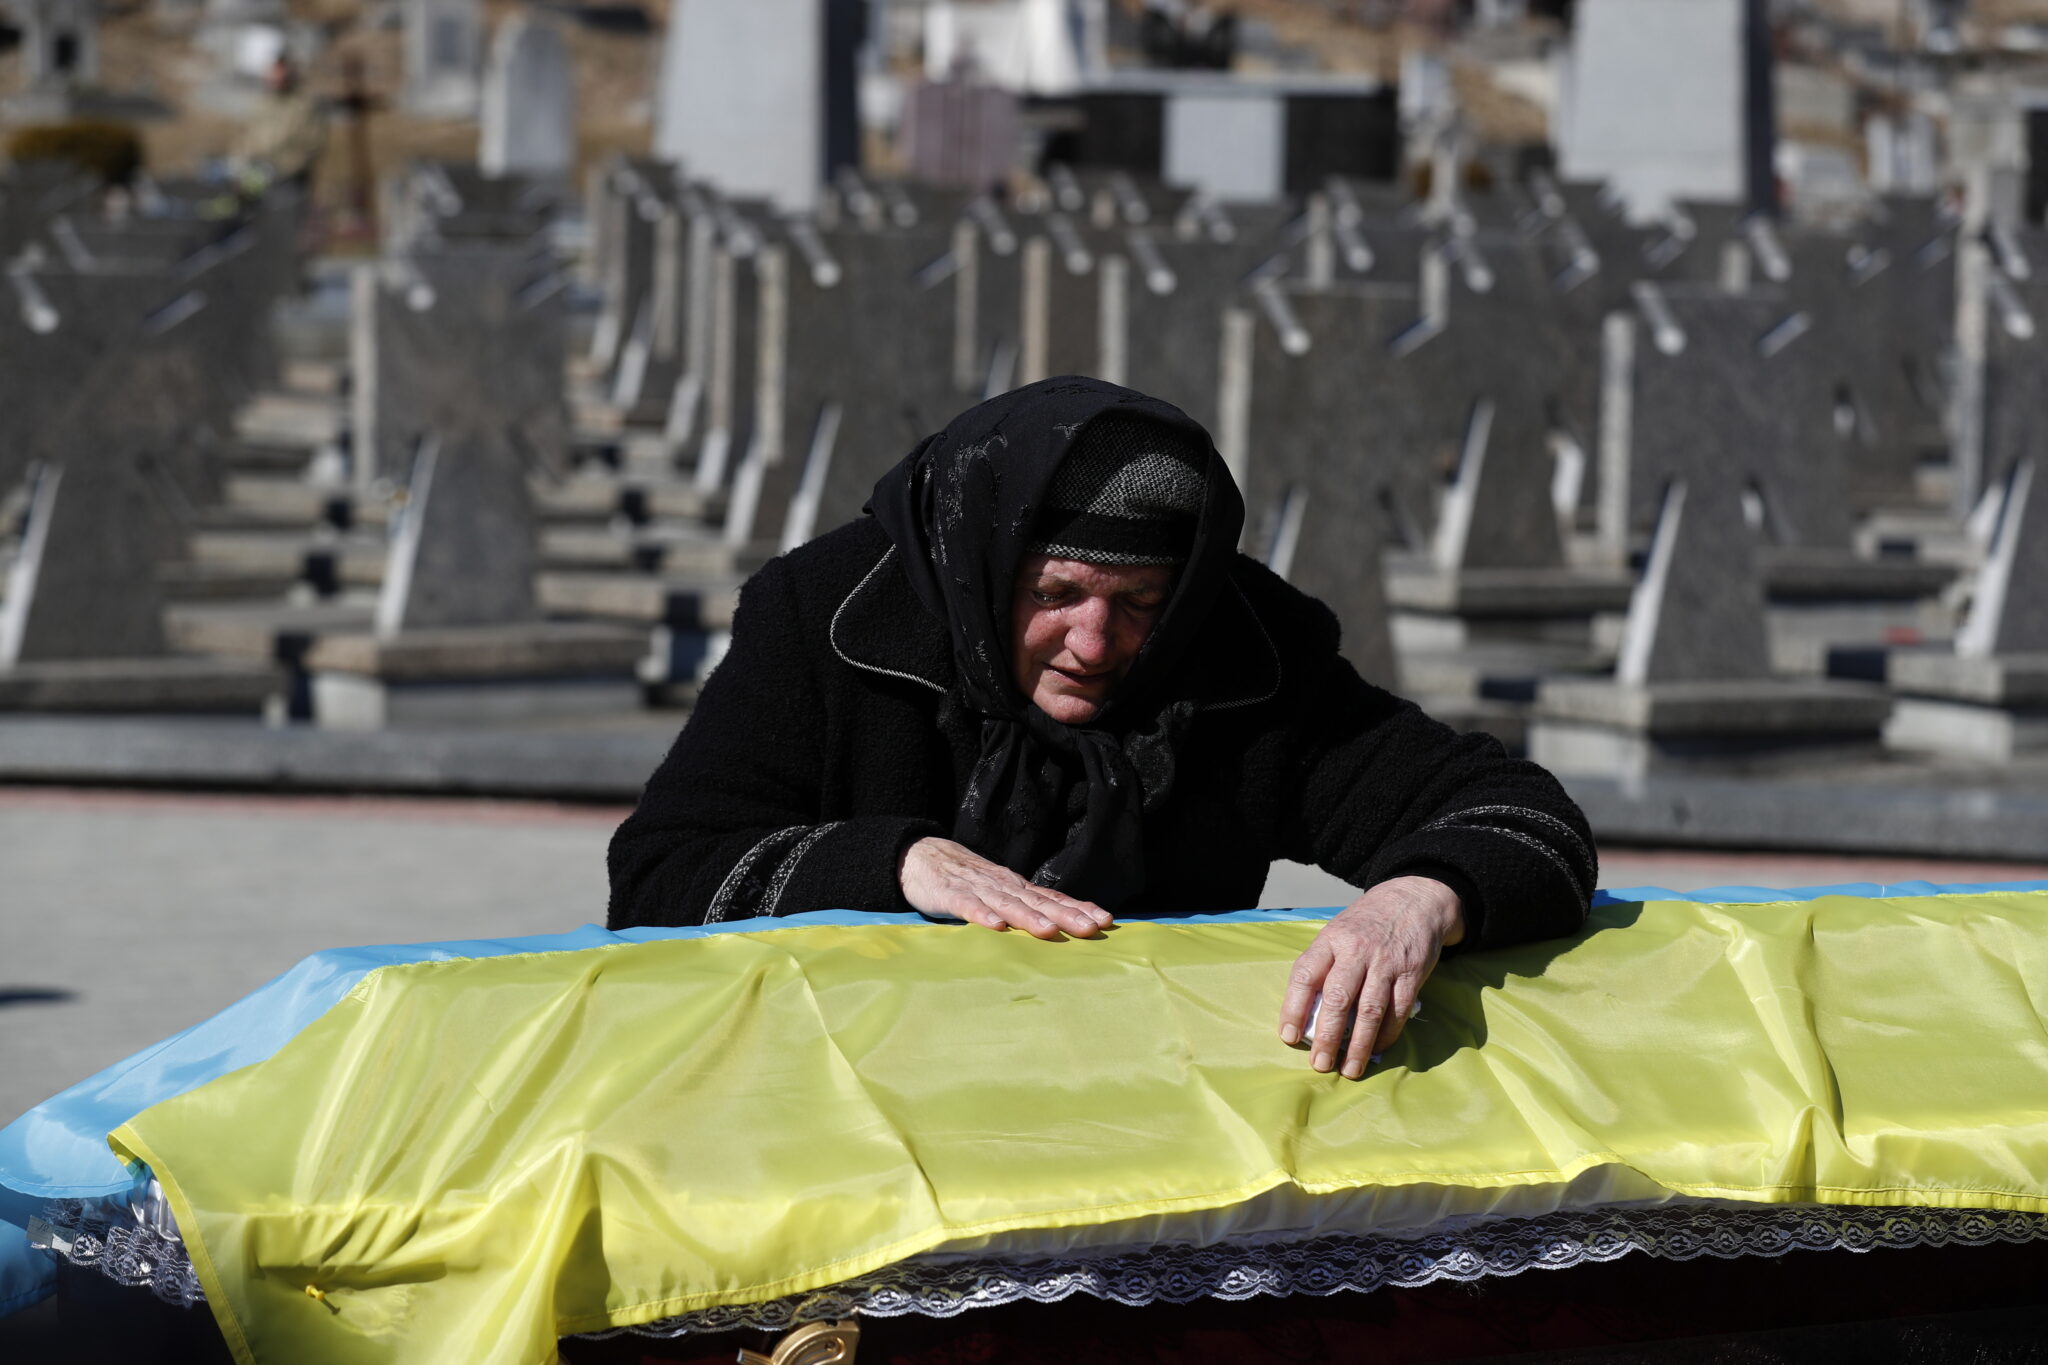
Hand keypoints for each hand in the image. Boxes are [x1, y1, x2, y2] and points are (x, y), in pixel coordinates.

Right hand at [898, 837, 1113, 940]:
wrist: (919, 854)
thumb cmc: (964, 878)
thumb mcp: (998, 890)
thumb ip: (1023, 906)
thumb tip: (1058, 926)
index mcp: (1015, 886)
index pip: (1052, 897)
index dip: (1078, 907)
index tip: (1105, 920)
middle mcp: (1002, 885)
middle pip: (1037, 901)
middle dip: (1066, 914)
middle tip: (1092, 928)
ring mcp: (976, 889)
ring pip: (1007, 904)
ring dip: (1028, 917)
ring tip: (1049, 931)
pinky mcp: (949, 894)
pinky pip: (967, 906)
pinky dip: (982, 915)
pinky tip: (996, 927)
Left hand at [1277, 876, 1464, 1078]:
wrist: (1415, 899)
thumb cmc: (1367, 923)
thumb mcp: (1337, 932)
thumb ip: (1323, 965)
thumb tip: (1306, 1012)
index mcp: (1331, 940)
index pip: (1305, 974)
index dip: (1293, 1007)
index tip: (1288, 1036)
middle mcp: (1357, 951)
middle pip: (1337, 998)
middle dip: (1326, 1036)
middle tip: (1319, 1063)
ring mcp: (1386, 963)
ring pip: (1369, 1011)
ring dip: (1357, 1045)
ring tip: (1348, 1069)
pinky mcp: (1411, 974)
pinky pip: (1398, 1011)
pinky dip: (1386, 1035)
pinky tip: (1376, 1050)